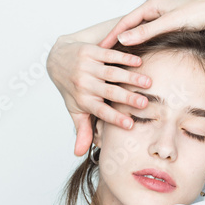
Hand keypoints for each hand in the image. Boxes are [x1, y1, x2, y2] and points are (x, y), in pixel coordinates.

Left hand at [46, 36, 151, 156]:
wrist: (57, 59)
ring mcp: (86, 67)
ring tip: (148, 83)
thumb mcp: (75, 109)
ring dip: (130, 77)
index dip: (114, 118)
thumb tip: (79, 153)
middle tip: (144, 103)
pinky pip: (109, 54)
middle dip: (127, 98)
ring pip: (111, 73)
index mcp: (83, 100)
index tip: (130, 125)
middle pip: (108, 92)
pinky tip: (138, 62)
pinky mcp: (90, 51)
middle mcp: (84, 84)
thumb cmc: (71, 88)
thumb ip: (82, 130)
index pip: (101, 112)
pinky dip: (124, 57)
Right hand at [99, 0, 204, 48]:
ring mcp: (165, 15)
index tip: (102, 48)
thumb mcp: (169, 23)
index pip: (125, 22)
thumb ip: (146, 33)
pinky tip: (141, 52)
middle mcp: (157, 8)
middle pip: (131, 26)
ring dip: (131, 42)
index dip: (113, 36)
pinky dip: (143, 43)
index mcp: (152, 4)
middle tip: (105, 54)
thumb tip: (124, 40)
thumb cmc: (199, 12)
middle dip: (118, 39)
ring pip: (142, 31)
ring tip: (120, 55)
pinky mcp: (173, 23)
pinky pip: (152, 34)